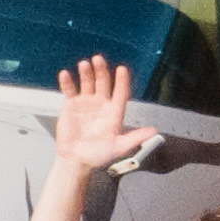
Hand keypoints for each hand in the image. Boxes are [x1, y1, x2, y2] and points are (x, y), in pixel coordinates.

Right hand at [43, 55, 156, 182]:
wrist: (76, 160)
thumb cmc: (98, 155)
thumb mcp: (119, 147)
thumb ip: (135, 138)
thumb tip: (153, 131)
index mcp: (114, 112)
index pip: (121, 92)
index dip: (122, 80)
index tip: (122, 70)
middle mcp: (101, 104)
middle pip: (103, 82)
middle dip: (101, 70)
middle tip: (98, 60)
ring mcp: (86, 103)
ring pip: (87, 82)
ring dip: (86, 73)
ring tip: (84, 65)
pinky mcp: (71, 105)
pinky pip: (70, 90)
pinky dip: (68, 82)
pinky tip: (66, 75)